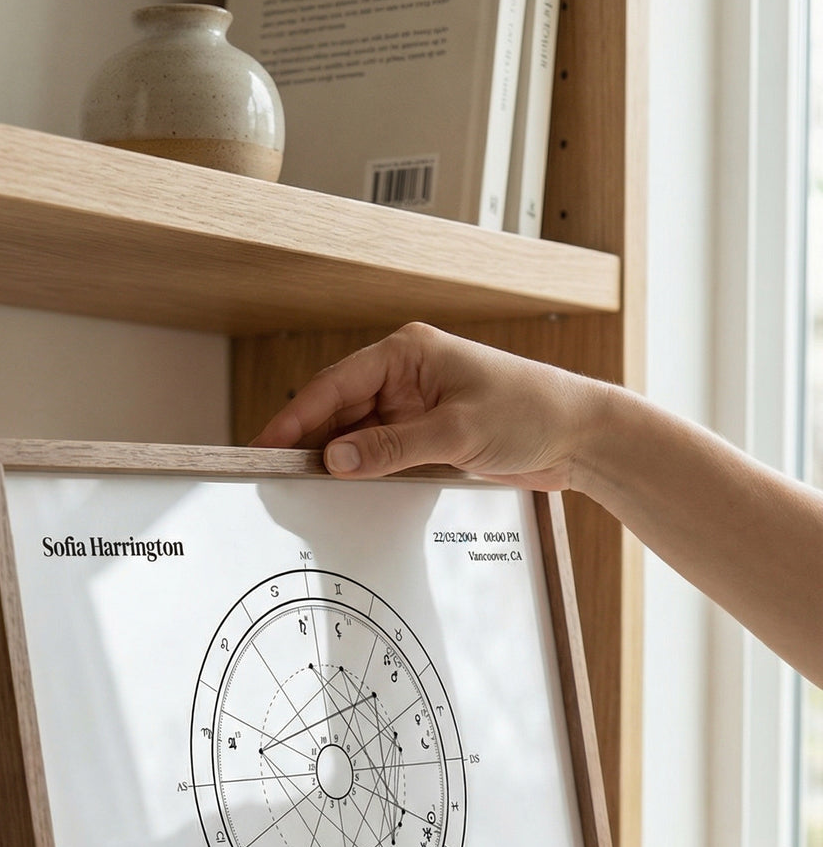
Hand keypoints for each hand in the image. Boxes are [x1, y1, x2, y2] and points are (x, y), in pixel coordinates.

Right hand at [252, 322, 602, 488]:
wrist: (579, 436)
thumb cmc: (531, 411)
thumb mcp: (456, 432)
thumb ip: (392, 447)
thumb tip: (337, 460)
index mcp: (407, 353)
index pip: (335, 385)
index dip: (296, 418)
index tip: (266, 446)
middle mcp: (406, 375)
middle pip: (339, 411)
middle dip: (310, 443)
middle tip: (276, 478)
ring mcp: (415, 407)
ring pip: (357, 436)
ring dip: (337, 461)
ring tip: (305, 492)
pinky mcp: (427, 436)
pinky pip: (381, 453)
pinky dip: (364, 472)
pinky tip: (347, 493)